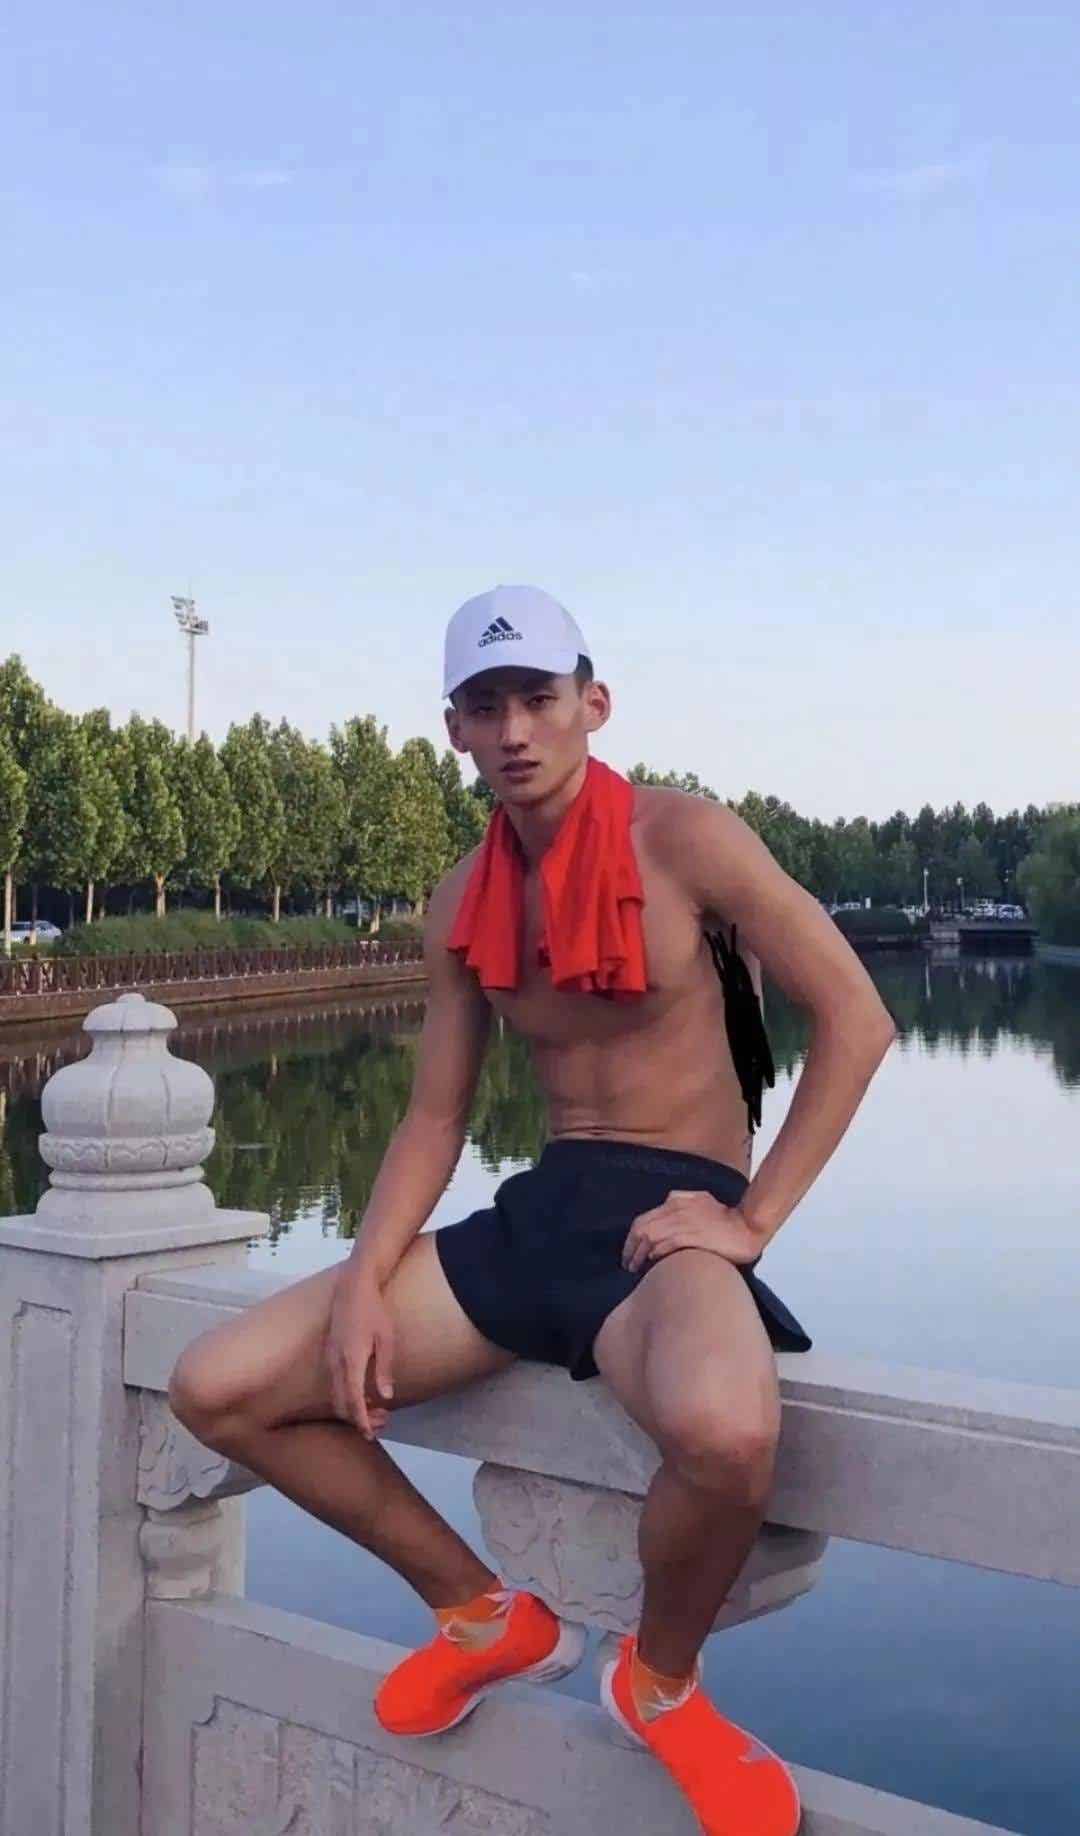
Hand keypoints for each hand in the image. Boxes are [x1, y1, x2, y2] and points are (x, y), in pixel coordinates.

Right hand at [326, 1263, 395, 1440]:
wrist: (353, 1287)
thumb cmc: (374, 1311)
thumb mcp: (387, 1339)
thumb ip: (384, 1369)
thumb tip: (387, 1396)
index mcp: (351, 1360)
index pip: (353, 1400)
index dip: (361, 1420)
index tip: (369, 1434)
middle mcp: (336, 1362)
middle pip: (341, 1403)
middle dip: (358, 1419)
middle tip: (378, 1425)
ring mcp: (329, 1358)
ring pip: (335, 1394)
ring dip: (352, 1407)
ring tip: (375, 1410)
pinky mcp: (329, 1353)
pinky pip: (334, 1383)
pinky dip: (346, 1394)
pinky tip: (363, 1393)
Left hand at [621, 1189, 765, 1274]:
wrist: (747, 1227)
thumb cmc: (726, 1219)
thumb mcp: (701, 1201)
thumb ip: (682, 1201)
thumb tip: (667, 1203)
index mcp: (677, 1201)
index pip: (644, 1218)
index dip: (632, 1237)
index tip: (629, 1251)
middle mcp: (676, 1209)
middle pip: (642, 1227)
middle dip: (630, 1247)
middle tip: (627, 1264)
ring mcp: (683, 1222)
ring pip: (650, 1237)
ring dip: (638, 1254)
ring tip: (634, 1268)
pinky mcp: (691, 1236)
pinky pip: (665, 1245)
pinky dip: (654, 1254)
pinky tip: (651, 1263)